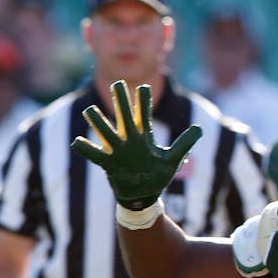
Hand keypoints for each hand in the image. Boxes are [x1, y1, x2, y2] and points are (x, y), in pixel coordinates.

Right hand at [70, 80, 201, 208]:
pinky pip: (95, 155)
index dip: (143, 102)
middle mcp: (129, 140)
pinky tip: (77, 141)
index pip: (143, 116)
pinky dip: (86, 149)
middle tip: (117, 84)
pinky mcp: (109, 164)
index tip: (143, 87)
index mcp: (144, 137)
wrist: (145, 194)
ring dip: (98, 122)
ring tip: (90, 110)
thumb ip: (185, 143)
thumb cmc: (158, 174)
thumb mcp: (174, 158)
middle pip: (123, 117)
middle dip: (121, 102)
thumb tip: (200, 129)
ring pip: (106, 133)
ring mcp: (118, 151)